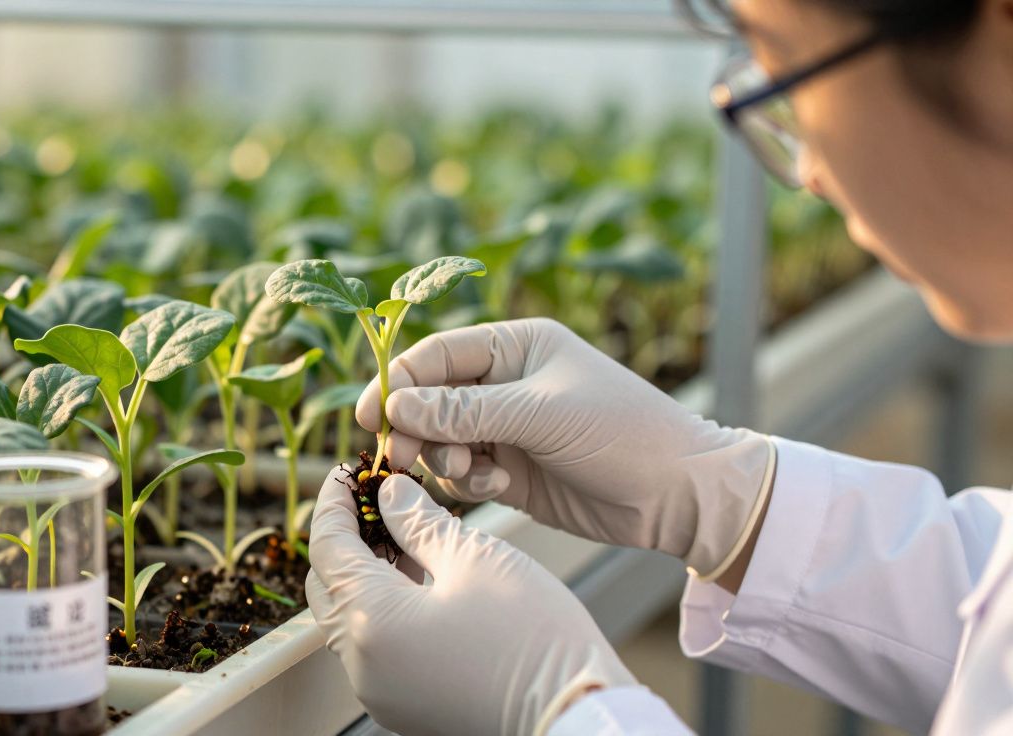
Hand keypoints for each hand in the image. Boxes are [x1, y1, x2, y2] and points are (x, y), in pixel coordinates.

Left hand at [306, 470, 634, 735]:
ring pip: (351, 617)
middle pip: (328, 586)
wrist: (574, 714)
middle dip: (344, 537)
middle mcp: (363, 665)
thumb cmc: (532, 637)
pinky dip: (384, 607)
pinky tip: (420, 579)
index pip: (327, 546)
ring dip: (366, 573)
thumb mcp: (474, 558)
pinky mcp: (406, 704)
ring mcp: (382, 690)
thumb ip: (419, 521)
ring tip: (403, 533)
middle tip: (374, 498)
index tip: (349, 472)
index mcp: (372, 622)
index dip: (335, 501)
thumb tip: (391, 494)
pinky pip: (376, 646)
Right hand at [356, 318, 773, 578]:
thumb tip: (399, 407)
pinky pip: (463, 471)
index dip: (399, 382)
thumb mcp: (542, 415)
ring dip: (441, 456)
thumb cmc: (624, 434)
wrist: (679, 494)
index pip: (437, 354)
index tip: (374, 416)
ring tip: (467, 472)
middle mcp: (505, 383)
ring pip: (441, 439)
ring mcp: (507, 428)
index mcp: (516, 345)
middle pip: (430, 398)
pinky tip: (493, 487)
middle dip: (414, 427)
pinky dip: (465, 480)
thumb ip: (466, 411)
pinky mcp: (511, 470)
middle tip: (400, 456)